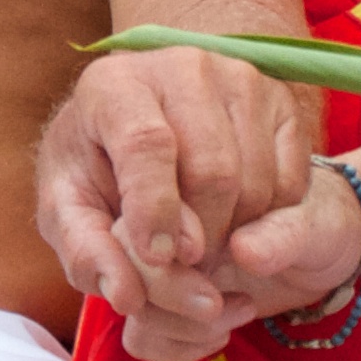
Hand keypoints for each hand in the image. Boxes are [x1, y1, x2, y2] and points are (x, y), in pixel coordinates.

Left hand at [35, 46, 317, 360]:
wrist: (145, 130)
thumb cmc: (99, 172)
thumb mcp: (71, 211)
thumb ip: (86, 252)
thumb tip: (127, 293)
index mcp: (114, 83)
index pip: (146, 144)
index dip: (155, 210)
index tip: (160, 257)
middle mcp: (180, 66)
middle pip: (212, 171)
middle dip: (200, 237)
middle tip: (184, 265)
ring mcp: (238, 78)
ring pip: (254, 182)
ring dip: (233, 236)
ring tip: (202, 246)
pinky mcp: (280, 101)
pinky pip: (289, 183)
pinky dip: (265, 222)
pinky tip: (232, 221)